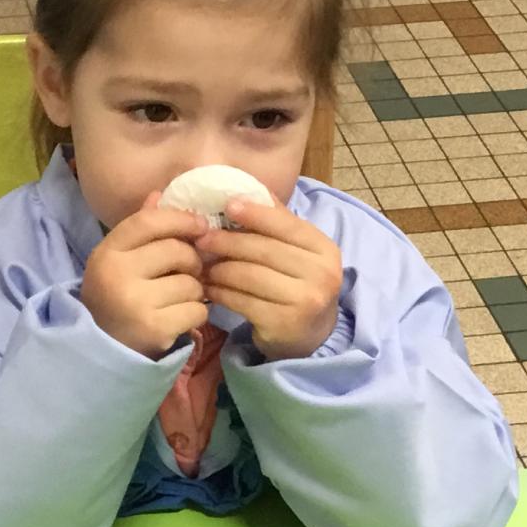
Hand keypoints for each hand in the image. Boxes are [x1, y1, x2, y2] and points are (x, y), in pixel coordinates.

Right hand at [81, 196, 209, 357]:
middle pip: (177, 251)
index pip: (149, 221)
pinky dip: (196, 314)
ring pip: (191, 283)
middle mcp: (116, 275)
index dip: (180, 219)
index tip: (200, 225)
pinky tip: (180, 317)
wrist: (104, 349)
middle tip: (189, 271)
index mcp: (106, 253)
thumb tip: (161, 193)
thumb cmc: (116, 296)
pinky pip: (197, 310)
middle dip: (192, 260)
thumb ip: (140, 228)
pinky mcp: (154, 328)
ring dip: (194, 290)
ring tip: (179, 297)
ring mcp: (135, 303)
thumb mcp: (119, 260)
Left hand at [201, 199, 341, 360]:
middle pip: (263, 249)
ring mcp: (305, 301)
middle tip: (201, 238)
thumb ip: (278, 223)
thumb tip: (245, 189)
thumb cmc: (297, 286)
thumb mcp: (298, 253)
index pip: (286, 224)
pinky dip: (220, 292)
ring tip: (201, 264)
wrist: (311, 336)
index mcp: (325, 249)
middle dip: (227, 241)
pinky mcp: (284, 324)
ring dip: (219, 268)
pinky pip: (242, 301)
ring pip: (249, 275)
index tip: (227, 204)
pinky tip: (208, 288)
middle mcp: (321, 274)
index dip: (255, 213)